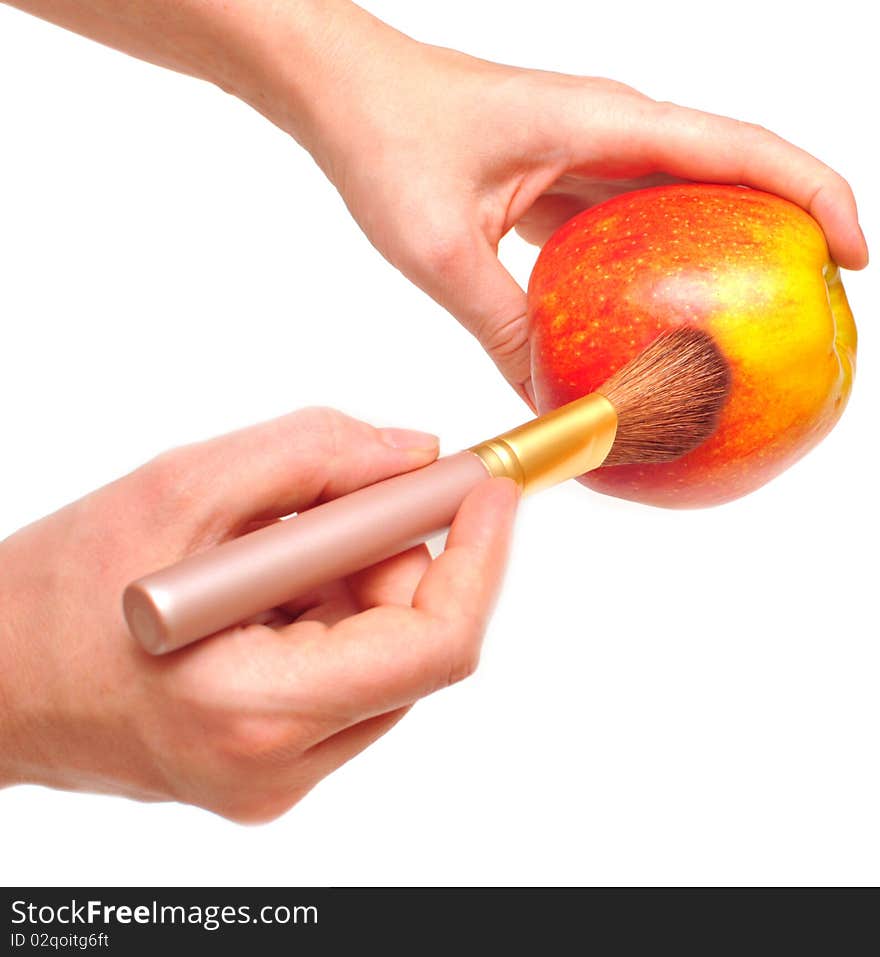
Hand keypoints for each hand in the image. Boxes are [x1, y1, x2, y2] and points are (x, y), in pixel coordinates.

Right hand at [0, 409, 517, 820]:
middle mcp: (282, 765)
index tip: (488, 488)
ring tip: (261, 556)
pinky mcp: (275, 765)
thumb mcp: (181, 490)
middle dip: (390, 557)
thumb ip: (313, 457)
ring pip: (382, 653)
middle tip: (328, 507)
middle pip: (411, 643)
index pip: (433, 645)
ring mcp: (280, 776)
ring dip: (350, 582)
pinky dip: (328, 610)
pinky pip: (347, 672)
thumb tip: (416, 455)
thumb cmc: (54, 593)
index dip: (478, 558)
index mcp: (258, 709)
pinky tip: (260, 592)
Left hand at [277, 19, 867, 400]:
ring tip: (747, 320)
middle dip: (784, 229)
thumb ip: (502, 324)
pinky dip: (651, 266)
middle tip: (811, 304)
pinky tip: (650, 316)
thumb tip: (546, 397)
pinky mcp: (559, 177)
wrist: (344, 96)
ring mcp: (586, 151)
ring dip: (719, 251)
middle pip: (729, 172)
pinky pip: (625, 223)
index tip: (856, 253)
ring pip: (679, 200)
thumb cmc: (386, 139)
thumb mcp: (443, 247)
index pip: (740, 150)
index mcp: (603, 123)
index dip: (814, 194)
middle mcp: (608, 129)